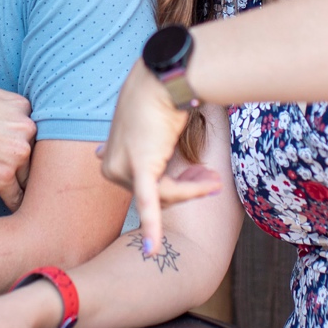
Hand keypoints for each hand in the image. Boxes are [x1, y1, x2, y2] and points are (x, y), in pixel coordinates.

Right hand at [0, 84, 35, 210]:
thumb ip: (8, 105)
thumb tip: (18, 115)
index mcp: (22, 108)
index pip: (34, 128)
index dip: (25, 139)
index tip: (17, 148)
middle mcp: (25, 130)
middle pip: (36, 152)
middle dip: (26, 161)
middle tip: (18, 169)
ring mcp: (16, 155)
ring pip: (28, 175)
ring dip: (22, 182)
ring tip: (21, 190)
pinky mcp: (2, 177)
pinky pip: (17, 195)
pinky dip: (15, 202)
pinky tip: (16, 205)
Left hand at [97, 61, 218, 252]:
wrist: (164, 77)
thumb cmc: (160, 96)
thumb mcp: (146, 125)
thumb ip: (139, 145)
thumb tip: (122, 152)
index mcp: (111, 159)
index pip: (146, 189)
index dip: (177, 189)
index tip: (200, 179)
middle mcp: (112, 166)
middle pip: (157, 196)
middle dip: (189, 189)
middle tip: (215, 179)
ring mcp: (122, 168)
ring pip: (165, 195)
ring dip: (194, 189)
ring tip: (215, 178)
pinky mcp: (138, 168)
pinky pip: (149, 202)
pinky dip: (153, 226)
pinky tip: (152, 251)